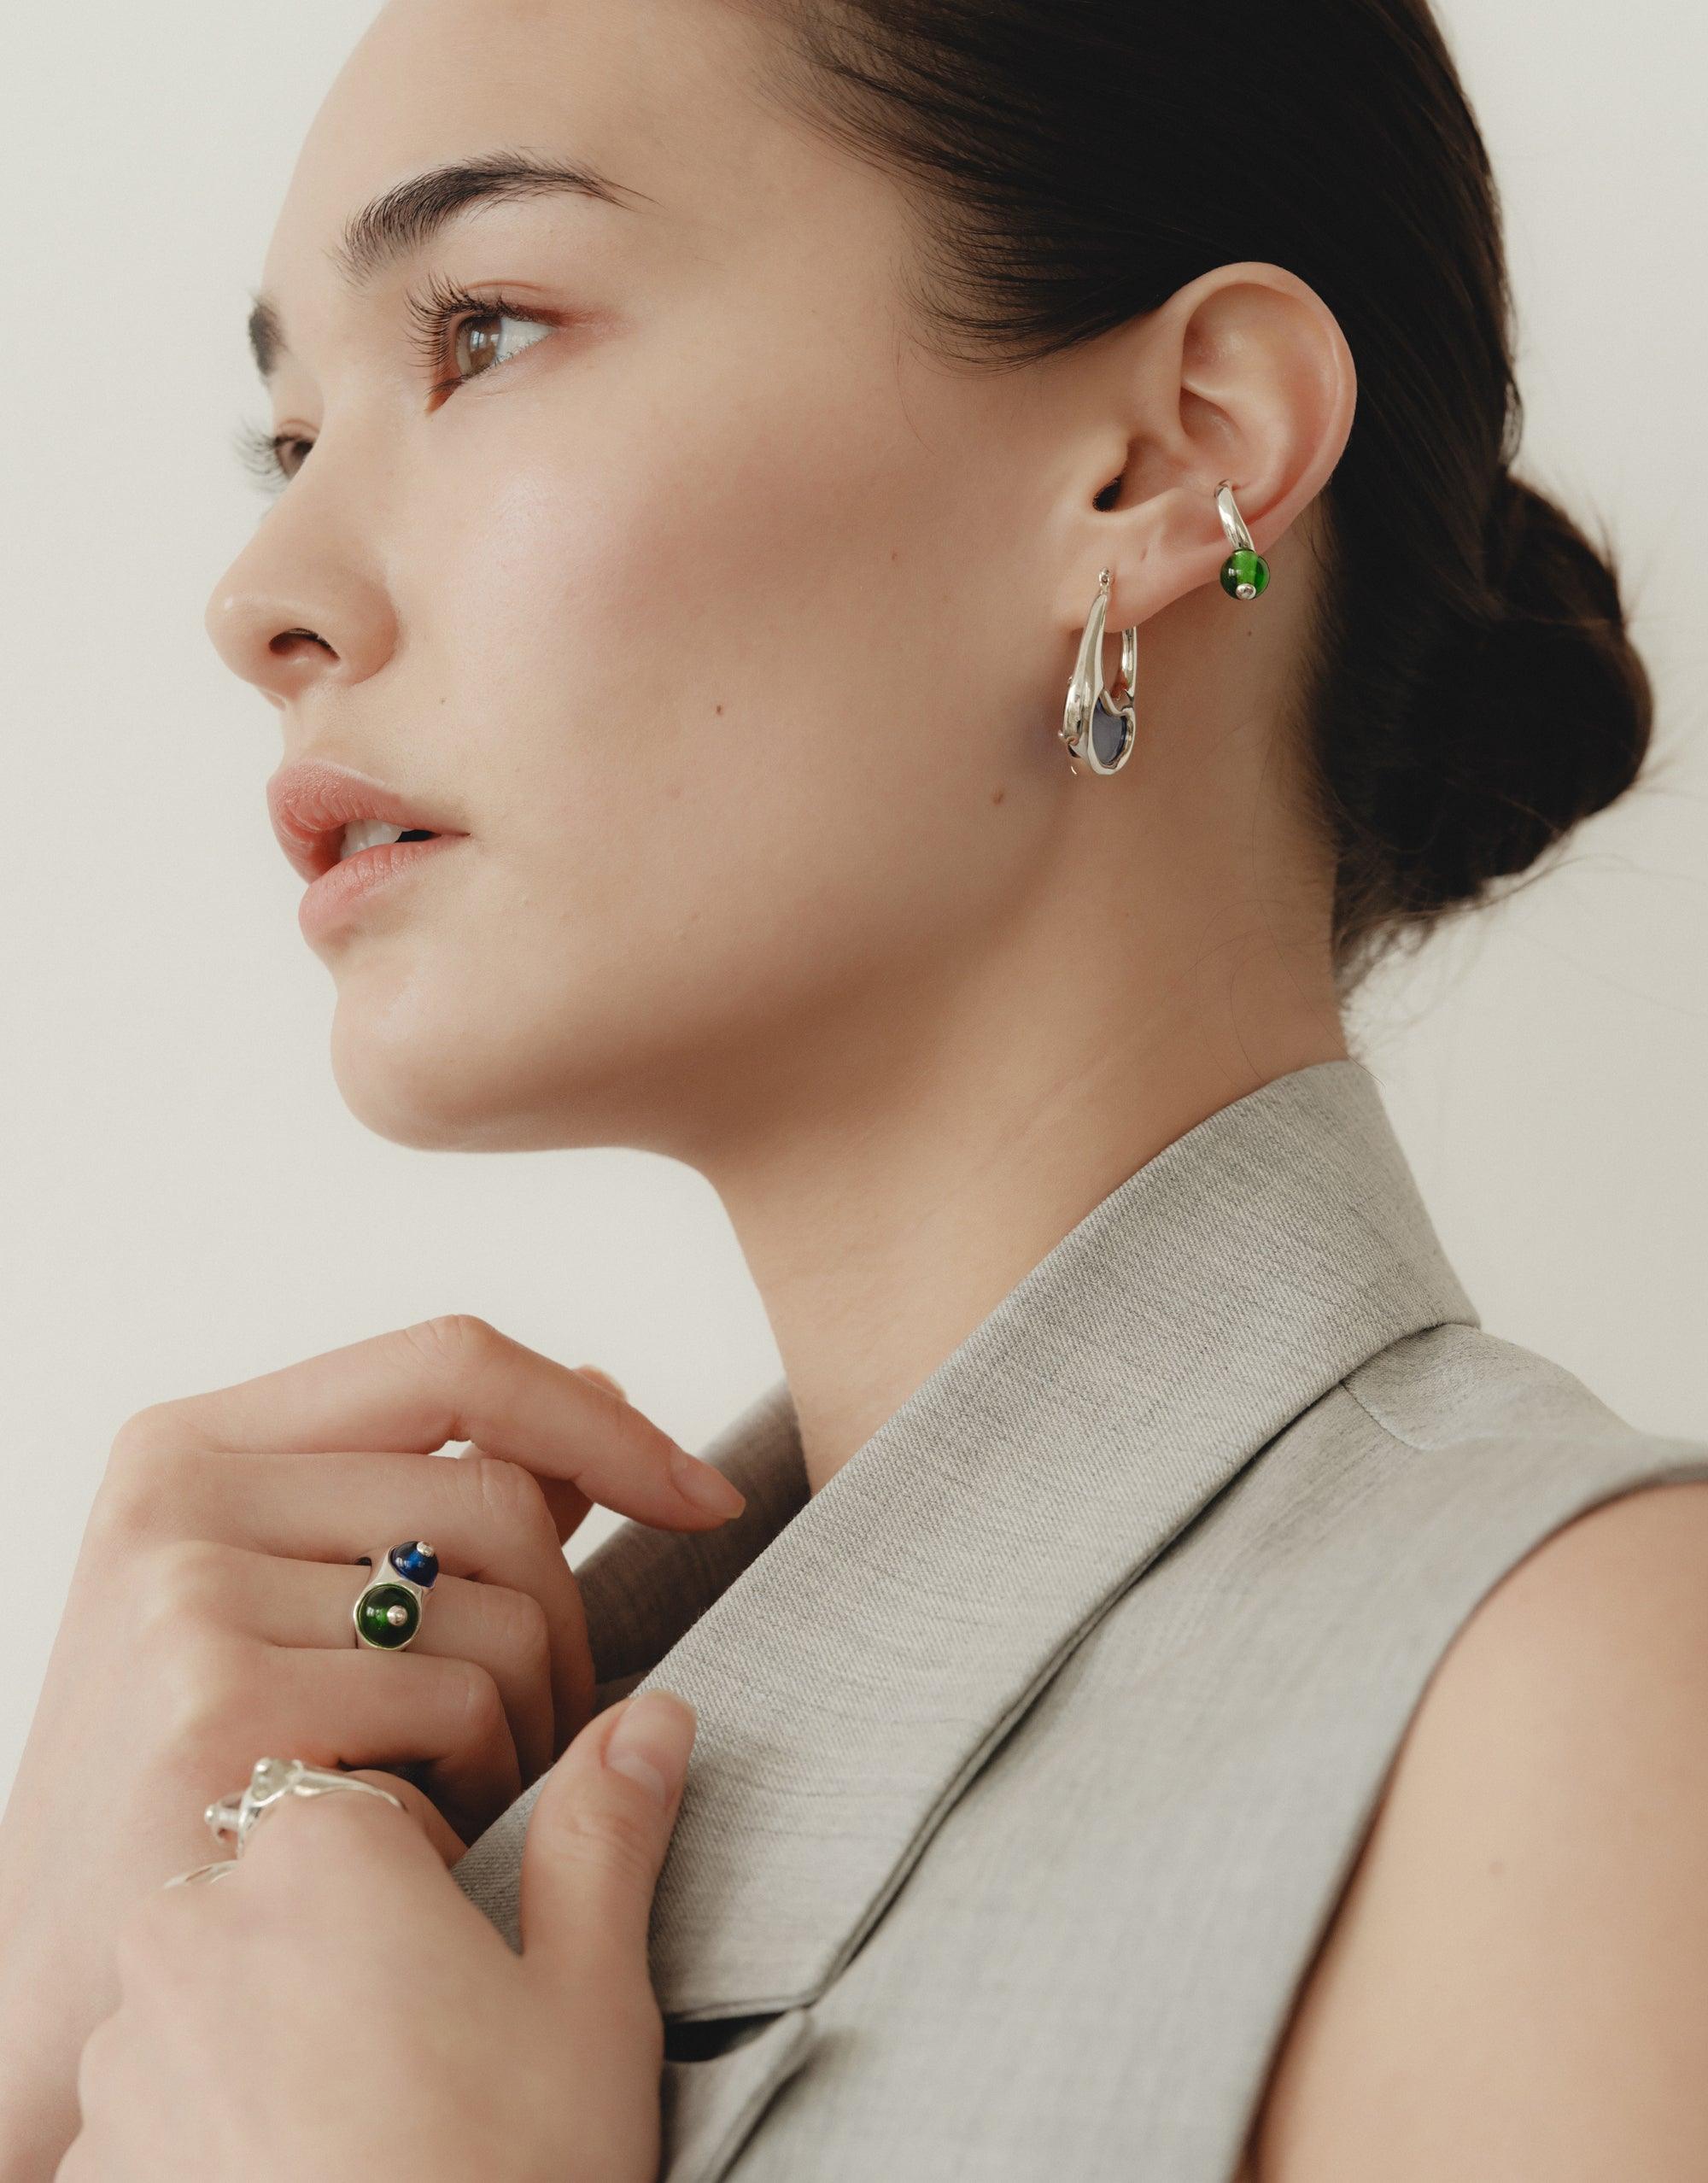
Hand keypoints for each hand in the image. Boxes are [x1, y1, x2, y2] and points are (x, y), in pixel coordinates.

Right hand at [0, 1317, 742, 2178]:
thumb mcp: (289, 1601)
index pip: (456, 1360)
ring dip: (537, 1724)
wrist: (69, 1982)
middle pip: (501, 1499)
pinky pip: (464, 1706)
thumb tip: (601, 1387)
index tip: (707, 1498)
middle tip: (542, 1732)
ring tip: (467, 1793)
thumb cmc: (203, 1781)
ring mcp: (188, 1596)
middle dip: (569, 1625)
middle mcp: (182, 1493)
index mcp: (201, 1440)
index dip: (602, 1421)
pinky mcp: (217, 1710)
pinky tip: (419, 1841)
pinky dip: (485, 1786)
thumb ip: (437, 1493)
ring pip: (502, 1612)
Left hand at [58, 1689, 699, 2182]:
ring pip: (214, 1998)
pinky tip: (304, 2180)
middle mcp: (192, 1925)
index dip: (432, 1886)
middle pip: (281, 1895)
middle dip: (342, 1954)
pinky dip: (215, 2134)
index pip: (370, 1809)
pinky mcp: (88, 2160)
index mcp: (319, 1853)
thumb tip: (653, 1712)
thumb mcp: (592, 1996)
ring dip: (271, 2041)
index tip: (469, 1977)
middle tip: (430, 2064)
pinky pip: (156, 2106)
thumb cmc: (513, 2174)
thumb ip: (604, 1834)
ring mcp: (123, 2050)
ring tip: (369, 2136)